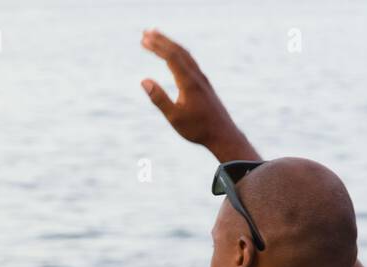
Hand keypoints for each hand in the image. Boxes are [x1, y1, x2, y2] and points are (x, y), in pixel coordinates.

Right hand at [139, 29, 255, 159]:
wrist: (222, 134)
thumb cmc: (197, 129)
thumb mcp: (174, 117)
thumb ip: (159, 98)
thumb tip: (144, 81)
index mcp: (188, 82)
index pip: (171, 57)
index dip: (156, 47)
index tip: (143, 40)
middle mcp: (196, 76)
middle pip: (178, 51)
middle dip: (162, 40)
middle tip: (146, 32)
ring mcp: (201, 78)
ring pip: (185, 55)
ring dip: (170, 44)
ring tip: (157, 39)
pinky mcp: (203, 83)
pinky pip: (190, 61)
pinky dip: (178, 53)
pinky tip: (174, 55)